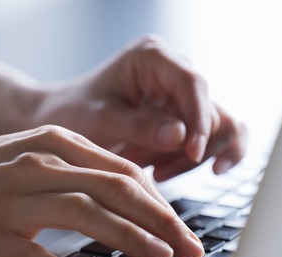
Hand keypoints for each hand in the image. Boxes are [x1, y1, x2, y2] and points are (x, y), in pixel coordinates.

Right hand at [0, 126, 204, 256]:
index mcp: (54, 143)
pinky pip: (32, 254)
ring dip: (127, 237)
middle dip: (161, 220)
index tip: (183, 228)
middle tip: (190, 248)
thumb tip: (136, 188)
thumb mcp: (34, 151)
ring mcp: (15, 201)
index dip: (161, 203)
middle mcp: (39, 166)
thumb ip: (82, 166)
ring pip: (83, 214)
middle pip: (114, 190)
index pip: (123, 172)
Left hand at [33, 35, 245, 180]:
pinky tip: (169, 174)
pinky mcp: (185, 115)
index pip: (192, 85)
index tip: (193, 153)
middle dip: (190, 147)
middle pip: (211, 109)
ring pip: (218, 127)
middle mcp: (174, 70)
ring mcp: (182, 94)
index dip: (199, 121)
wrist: (62, 120)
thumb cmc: (74, 112)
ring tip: (155, 173)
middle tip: (157, 171)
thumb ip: (139, 127)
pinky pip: (211, 139)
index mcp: (152, 57)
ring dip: (191, 158)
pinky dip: (196, 160)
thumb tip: (181, 136)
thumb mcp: (101, 120)